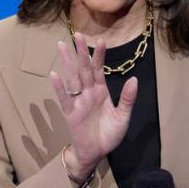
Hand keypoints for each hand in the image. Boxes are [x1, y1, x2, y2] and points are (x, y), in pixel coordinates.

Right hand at [49, 34, 137, 175]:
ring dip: (67, 63)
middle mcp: (89, 93)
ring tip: (62, 46)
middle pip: (84, 69)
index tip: (101, 40)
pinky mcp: (71, 113)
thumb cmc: (109, 134)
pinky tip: (54, 75)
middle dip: (81, 52)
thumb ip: (127, 99)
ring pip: (72, 78)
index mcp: (101, 92)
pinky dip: (59, 87)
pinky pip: (65, 98)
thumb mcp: (123, 116)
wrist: (97, 153)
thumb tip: (134, 79)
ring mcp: (78, 102)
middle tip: (77, 34)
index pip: (100, 70)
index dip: (100, 56)